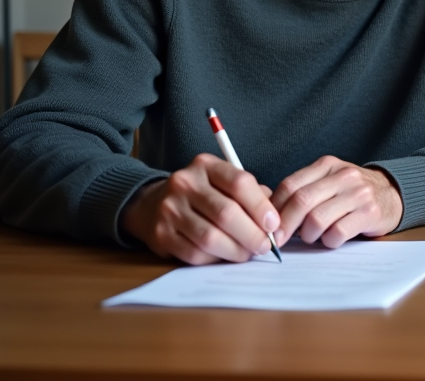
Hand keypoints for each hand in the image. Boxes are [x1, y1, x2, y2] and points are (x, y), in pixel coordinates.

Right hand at [120, 153, 279, 264]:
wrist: (151, 204)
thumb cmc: (202, 195)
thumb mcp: (223, 182)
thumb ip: (251, 194)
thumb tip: (274, 220)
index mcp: (206, 165)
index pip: (239, 182)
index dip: (260, 207)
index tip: (274, 224)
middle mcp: (185, 183)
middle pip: (226, 213)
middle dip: (252, 234)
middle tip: (265, 246)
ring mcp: (170, 209)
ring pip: (210, 237)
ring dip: (235, 250)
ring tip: (247, 253)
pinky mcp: (160, 235)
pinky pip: (195, 253)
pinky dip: (215, 258)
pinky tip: (223, 255)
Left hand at [270, 156, 402, 247]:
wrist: (392, 194)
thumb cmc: (352, 193)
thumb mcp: (329, 181)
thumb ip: (304, 191)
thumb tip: (271, 215)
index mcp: (327, 165)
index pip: (290, 185)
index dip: (274, 209)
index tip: (267, 226)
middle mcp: (343, 175)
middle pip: (301, 201)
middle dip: (285, 226)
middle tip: (279, 241)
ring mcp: (358, 193)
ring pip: (317, 219)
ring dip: (308, 235)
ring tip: (313, 237)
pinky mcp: (370, 213)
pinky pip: (338, 233)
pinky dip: (329, 242)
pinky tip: (332, 239)